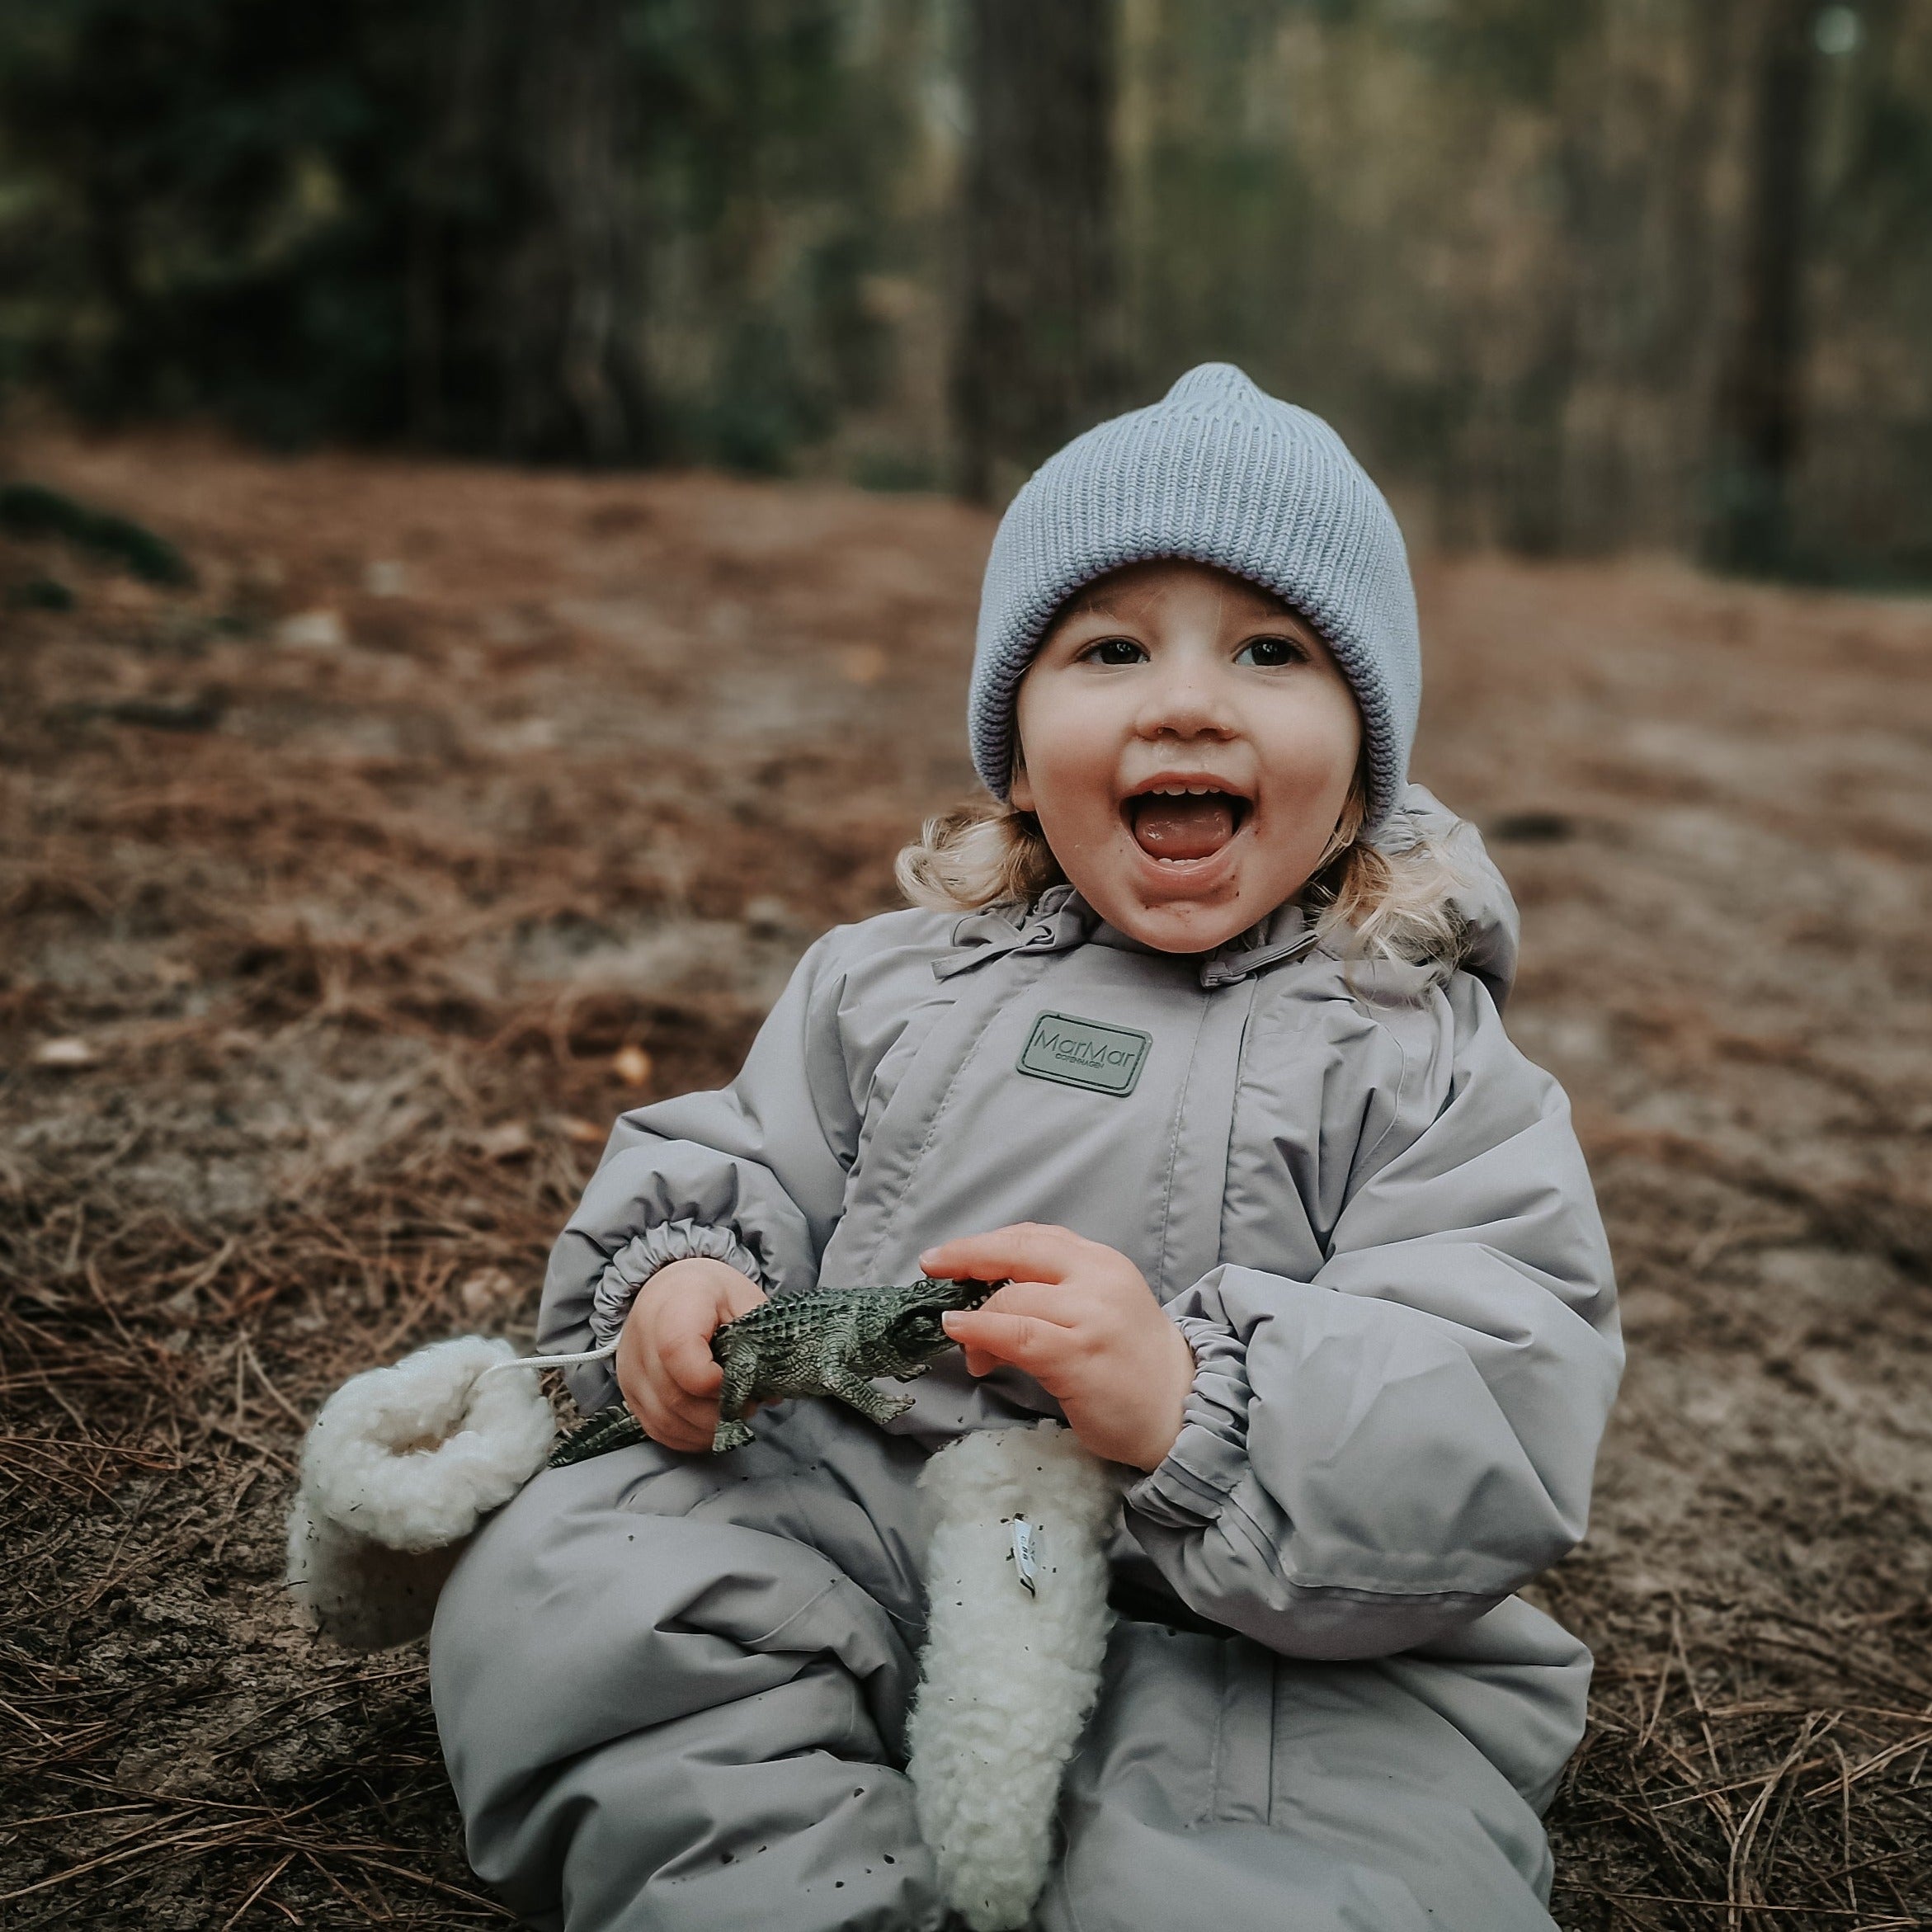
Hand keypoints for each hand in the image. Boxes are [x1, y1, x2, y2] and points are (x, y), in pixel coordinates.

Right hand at [614, 1257, 766, 1452]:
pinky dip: (689, 1435)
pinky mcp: (631, 1396)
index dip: (716, 1380)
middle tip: (750, 1404)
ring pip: (667, 1421)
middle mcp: (641, 1344)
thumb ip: (759, 1338)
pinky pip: (658, 1429)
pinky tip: (712, 1424)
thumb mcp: (742, 1297)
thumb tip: (771, 1391)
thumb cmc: (708, 1293)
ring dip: (707, 1429)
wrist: (667, 1289)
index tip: (744, 1380)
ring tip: (733, 1412)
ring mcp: (630, 1373)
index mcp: (671, 1309)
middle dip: (721, 1411)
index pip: (679, 1355)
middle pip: (676, 1397)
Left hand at [920, 1224, 1193, 1471]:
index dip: (986, 1242)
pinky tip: (962, 1336)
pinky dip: (979, 1332)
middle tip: (932, 1266)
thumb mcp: (1101, 1307)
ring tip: (963, 1340)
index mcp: (1102, 1262)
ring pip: (1011, 1298)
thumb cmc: (1132, 1364)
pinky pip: (1014, 1335)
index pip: (1035, 1237)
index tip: (949, 1253)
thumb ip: (1055, 1290)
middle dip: (967, 1256)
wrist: (1181, 1411)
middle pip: (1018, 1251)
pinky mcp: (1078, 1355)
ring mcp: (1089, 1316)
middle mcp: (1098, 1279)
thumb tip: (985, 1297)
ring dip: (974, 1319)